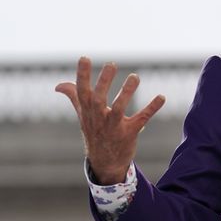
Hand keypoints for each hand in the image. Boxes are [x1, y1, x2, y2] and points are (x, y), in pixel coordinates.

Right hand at [55, 57, 165, 183]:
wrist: (105, 163)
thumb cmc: (94, 133)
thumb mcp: (83, 115)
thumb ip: (74, 97)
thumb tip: (58, 85)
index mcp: (88, 111)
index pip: (82, 91)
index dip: (82, 75)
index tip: (84, 57)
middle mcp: (99, 118)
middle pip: (99, 98)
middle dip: (104, 81)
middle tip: (111, 64)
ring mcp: (114, 126)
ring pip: (119, 108)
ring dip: (127, 92)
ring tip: (135, 76)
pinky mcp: (129, 133)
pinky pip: (141, 119)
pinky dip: (152, 108)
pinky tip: (161, 97)